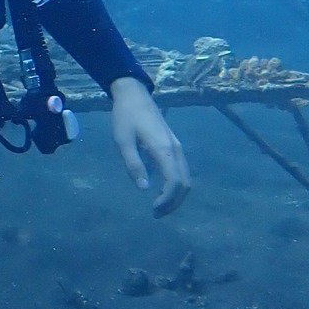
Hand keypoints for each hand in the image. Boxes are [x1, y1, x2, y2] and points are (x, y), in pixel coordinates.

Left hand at [110, 76, 190, 216]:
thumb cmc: (125, 117)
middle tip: (156, 214)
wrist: (134, 94)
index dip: (167, 200)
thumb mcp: (123, 141)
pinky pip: (181, 170)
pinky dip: (176, 185)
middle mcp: (175, 150)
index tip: (153, 210)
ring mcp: (177, 147)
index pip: (175, 182)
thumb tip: (143, 188)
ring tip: (159, 206)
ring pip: (186, 178)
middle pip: (185, 183)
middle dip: (174, 202)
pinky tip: (162, 191)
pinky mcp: (174, 146)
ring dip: (176, 195)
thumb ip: (133, 164)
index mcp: (163, 149)